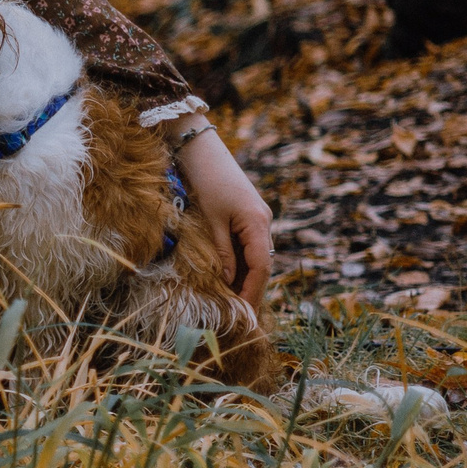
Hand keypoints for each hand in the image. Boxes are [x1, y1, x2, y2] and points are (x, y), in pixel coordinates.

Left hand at [173, 121, 271, 304]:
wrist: (203, 151)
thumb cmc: (206, 182)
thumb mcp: (212, 220)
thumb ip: (222, 251)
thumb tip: (229, 280)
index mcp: (258, 224)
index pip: (261, 268)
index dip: (252, 292)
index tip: (244, 313)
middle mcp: (263, 223)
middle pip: (262, 265)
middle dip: (253, 290)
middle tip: (243, 316)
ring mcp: (258, 219)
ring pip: (257, 257)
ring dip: (247, 279)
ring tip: (237, 303)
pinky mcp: (248, 216)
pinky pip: (249, 246)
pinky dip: (242, 263)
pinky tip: (232, 278)